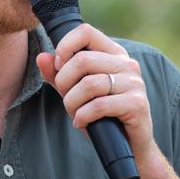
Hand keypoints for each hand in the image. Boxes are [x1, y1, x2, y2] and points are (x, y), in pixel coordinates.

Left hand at [36, 23, 153, 160]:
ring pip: (89, 84)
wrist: (130, 146)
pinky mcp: (136, 103)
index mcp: (113, 53)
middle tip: (66, 97)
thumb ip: (58, 74)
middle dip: (64, 82)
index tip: (59, 65)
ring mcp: (134, 83)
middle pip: (83, 60)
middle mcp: (126, 63)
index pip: (85, 32)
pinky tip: (81, 122)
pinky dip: (82, 116)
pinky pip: (99, 105)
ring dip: (72, 102)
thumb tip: (42, 57)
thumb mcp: (75, 91)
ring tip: (74, 112)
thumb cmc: (101, 114)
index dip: (65, 46)